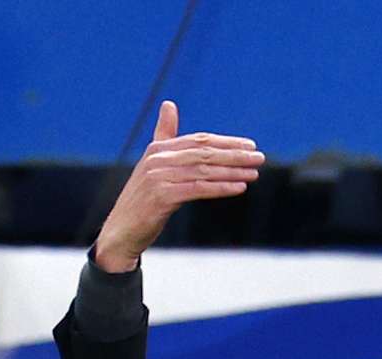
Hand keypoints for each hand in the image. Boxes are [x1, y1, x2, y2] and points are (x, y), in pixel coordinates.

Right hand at [93, 100, 263, 272]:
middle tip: (259, 158)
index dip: (227, 142)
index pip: (199, 140)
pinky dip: (221, 188)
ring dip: (233, 172)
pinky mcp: (162, 196)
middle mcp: (158, 159)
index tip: (250, 145)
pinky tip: (239, 187)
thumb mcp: (154, 166)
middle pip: (204, 153)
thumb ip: (165, 137)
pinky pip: (199, 189)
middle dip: (235, 155)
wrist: (122, 231)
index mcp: (158, 149)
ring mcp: (158, 177)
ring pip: (204, 171)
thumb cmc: (142, 200)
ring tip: (254, 173)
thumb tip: (169, 104)